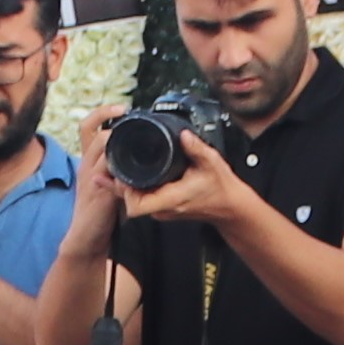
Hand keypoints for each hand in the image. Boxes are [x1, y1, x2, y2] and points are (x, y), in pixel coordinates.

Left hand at [115, 129, 252, 228]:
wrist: (229, 205)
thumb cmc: (221, 186)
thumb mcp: (212, 162)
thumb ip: (196, 148)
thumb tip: (182, 134)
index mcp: (171, 199)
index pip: (135, 206)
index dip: (124, 191)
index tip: (122, 173)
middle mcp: (162, 208)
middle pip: (128, 201)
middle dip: (119, 183)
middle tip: (114, 161)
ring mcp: (161, 210)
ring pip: (132, 200)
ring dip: (124, 184)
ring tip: (116, 163)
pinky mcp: (161, 207)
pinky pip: (140, 198)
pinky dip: (132, 187)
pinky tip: (123, 173)